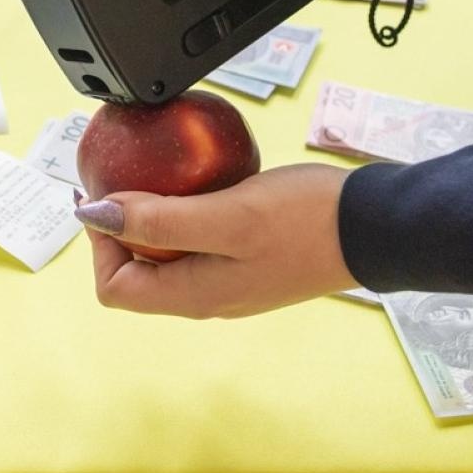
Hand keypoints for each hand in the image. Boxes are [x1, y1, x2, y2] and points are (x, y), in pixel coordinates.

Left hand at [78, 164, 358, 318]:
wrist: (377, 227)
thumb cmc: (306, 222)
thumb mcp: (226, 216)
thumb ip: (158, 219)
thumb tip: (94, 215)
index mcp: (194, 296)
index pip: (114, 288)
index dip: (99, 243)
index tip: (105, 194)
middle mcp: (207, 297)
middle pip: (137, 273)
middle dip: (121, 227)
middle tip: (126, 176)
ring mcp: (231, 281)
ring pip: (168, 256)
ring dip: (152, 218)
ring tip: (156, 174)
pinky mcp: (250, 260)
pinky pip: (200, 242)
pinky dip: (187, 213)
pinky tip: (200, 181)